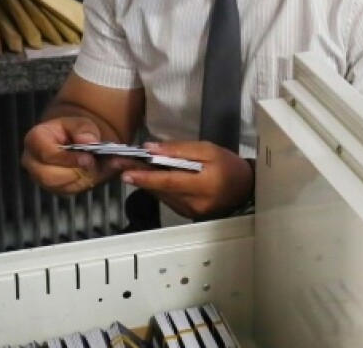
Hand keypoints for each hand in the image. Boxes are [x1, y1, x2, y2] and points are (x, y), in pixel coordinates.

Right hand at [21, 116, 122, 194]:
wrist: (76, 140)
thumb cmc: (74, 130)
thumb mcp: (80, 122)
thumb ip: (84, 129)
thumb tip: (88, 140)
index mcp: (35, 140)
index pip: (46, 154)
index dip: (68, 158)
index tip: (88, 158)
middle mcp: (32, 161)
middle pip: (49, 176)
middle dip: (75, 172)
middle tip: (94, 164)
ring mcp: (40, 177)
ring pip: (60, 186)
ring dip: (82, 179)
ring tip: (97, 166)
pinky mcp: (52, 188)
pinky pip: (68, 191)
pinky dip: (85, 183)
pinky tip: (95, 172)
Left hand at [121, 141, 253, 220]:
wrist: (245, 188)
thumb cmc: (229, 165)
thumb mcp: (209, 149)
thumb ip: (181, 149)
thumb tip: (151, 149)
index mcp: (204, 183)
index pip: (170, 180)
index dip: (147, 176)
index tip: (126, 170)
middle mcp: (194, 202)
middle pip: (161, 189)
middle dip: (138, 176)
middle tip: (117, 165)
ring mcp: (189, 211)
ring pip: (161, 195)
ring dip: (145, 181)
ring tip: (127, 167)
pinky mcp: (186, 214)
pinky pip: (167, 199)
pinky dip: (156, 187)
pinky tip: (148, 177)